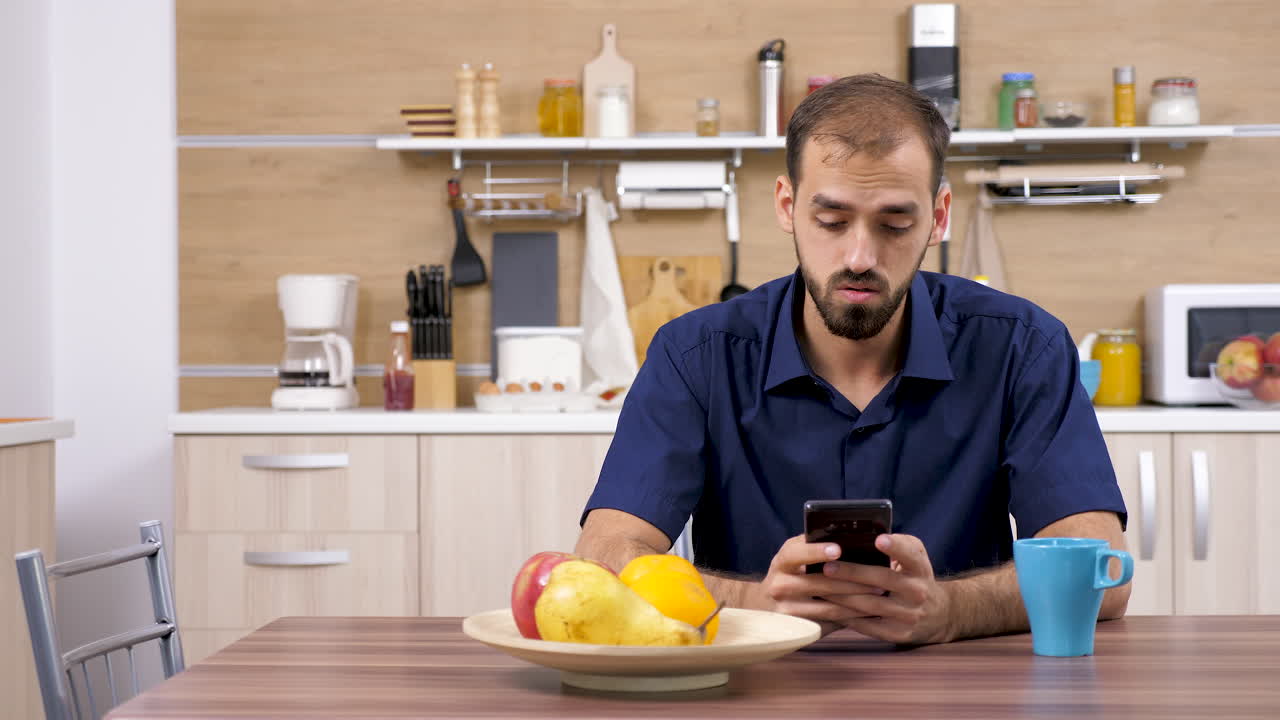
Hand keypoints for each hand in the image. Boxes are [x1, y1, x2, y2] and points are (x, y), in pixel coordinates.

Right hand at [758, 535, 883, 634]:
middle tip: (878, 578)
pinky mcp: (797, 628)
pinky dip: (850, 616)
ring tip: (879, 593)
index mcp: (782, 562)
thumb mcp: (795, 558)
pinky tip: (868, 610)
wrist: (766, 605)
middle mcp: (779, 585)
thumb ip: (813, 547)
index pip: (796, 553)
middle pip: (818, 583)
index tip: (838, 549)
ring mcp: (786, 610)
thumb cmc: (792, 574)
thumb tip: (849, 538)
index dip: (816, 551)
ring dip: (857, 600)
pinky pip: (829, 622)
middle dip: (852, 580)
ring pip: (827, 606)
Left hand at [818, 534, 953, 644]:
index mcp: (920, 568)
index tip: (879, 539)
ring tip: (820, 587)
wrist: (938, 614)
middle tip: (827, 567)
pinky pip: (867, 626)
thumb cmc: (915, 576)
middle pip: (882, 580)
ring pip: (870, 605)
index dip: (895, 547)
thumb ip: (897, 544)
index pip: (910, 555)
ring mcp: (909, 615)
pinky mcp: (898, 634)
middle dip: (852, 573)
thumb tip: (865, 535)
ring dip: (842, 596)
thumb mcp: (916, 557)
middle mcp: (917, 591)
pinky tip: (829, 608)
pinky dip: (847, 617)